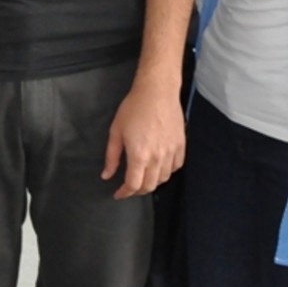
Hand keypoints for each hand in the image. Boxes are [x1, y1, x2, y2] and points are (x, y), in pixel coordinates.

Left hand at [101, 81, 184, 198]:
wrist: (157, 92)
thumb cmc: (133, 108)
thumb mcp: (116, 131)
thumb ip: (111, 156)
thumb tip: (107, 175)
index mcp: (139, 155)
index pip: (133, 185)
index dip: (124, 193)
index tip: (118, 194)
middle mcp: (157, 158)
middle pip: (149, 186)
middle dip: (137, 191)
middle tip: (129, 187)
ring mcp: (171, 152)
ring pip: (163, 178)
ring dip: (152, 182)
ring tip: (144, 177)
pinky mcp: (181, 145)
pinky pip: (176, 167)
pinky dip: (167, 171)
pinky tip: (160, 167)